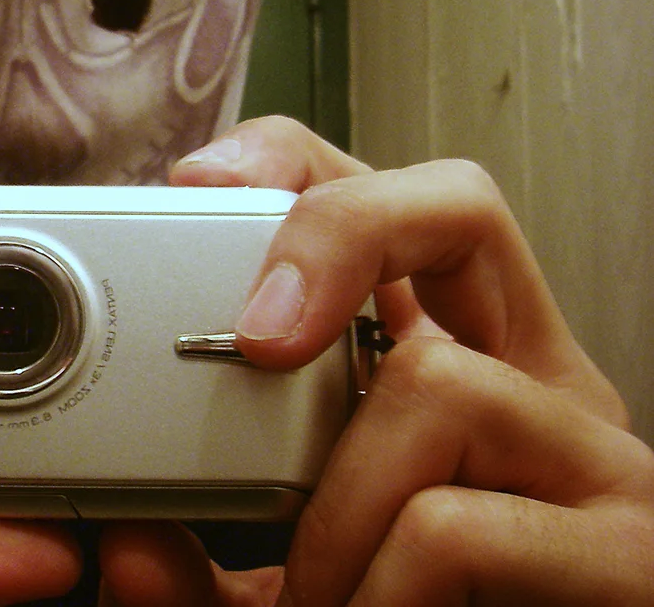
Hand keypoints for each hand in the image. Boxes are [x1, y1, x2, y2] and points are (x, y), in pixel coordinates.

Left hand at [96, 116, 653, 604]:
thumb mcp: (298, 573)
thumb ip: (213, 558)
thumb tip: (125, 550)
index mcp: (465, 368)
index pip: (404, 205)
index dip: (305, 164)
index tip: (204, 185)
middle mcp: (542, 391)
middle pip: (454, 210)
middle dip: (323, 242)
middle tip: (252, 346)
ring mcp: (594, 464)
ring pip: (438, 381)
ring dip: (333, 508)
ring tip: (318, 595)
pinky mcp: (627, 556)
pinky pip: (450, 523)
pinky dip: (370, 584)